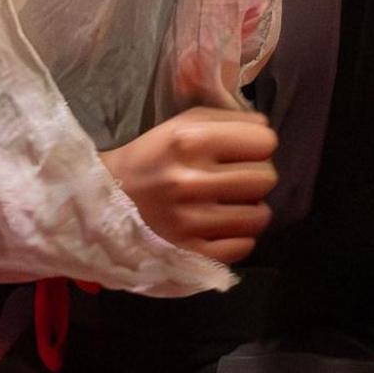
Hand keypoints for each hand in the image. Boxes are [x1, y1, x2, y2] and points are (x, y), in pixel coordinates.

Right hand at [99, 106, 277, 263]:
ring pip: (259, 216)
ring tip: (232, 204)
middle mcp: (191, 180)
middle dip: (258, 175)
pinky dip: (238, 237)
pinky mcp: (190, 252)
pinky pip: (243, 247)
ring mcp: (191, 221)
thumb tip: (266, 129)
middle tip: (238, 177)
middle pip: (266, 178)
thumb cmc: (152, 157)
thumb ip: (226, 120)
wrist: (107, 200)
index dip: (259, 143)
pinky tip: (222, 226)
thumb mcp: (181, 124)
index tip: (246, 149)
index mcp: (189, 140)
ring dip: (251, 209)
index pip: (265, 141)